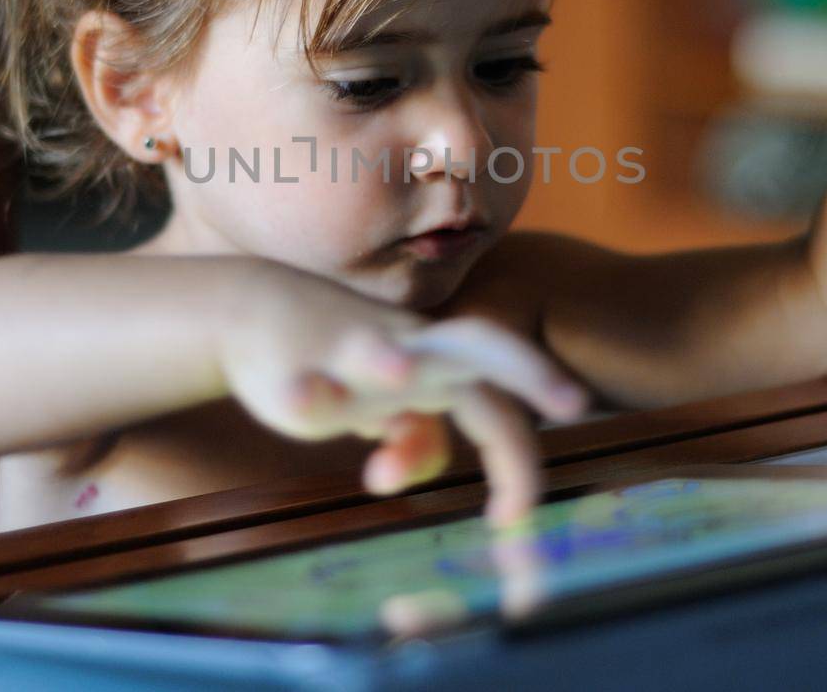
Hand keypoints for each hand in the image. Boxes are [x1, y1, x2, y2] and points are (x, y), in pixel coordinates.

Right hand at [216, 265, 588, 524]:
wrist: (254, 309)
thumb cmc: (337, 359)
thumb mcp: (386, 405)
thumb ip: (415, 440)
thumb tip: (414, 467)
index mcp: (439, 361)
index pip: (500, 404)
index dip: (519, 458)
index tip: (516, 517)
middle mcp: (406, 349)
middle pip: (481, 346)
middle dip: (526, 367)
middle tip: (572, 403)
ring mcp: (350, 351)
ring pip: (377, 353)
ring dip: (389, 364)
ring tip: (403, 374)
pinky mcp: (293, 365)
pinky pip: (299, 380)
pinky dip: (304, 391)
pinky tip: (298, 397)